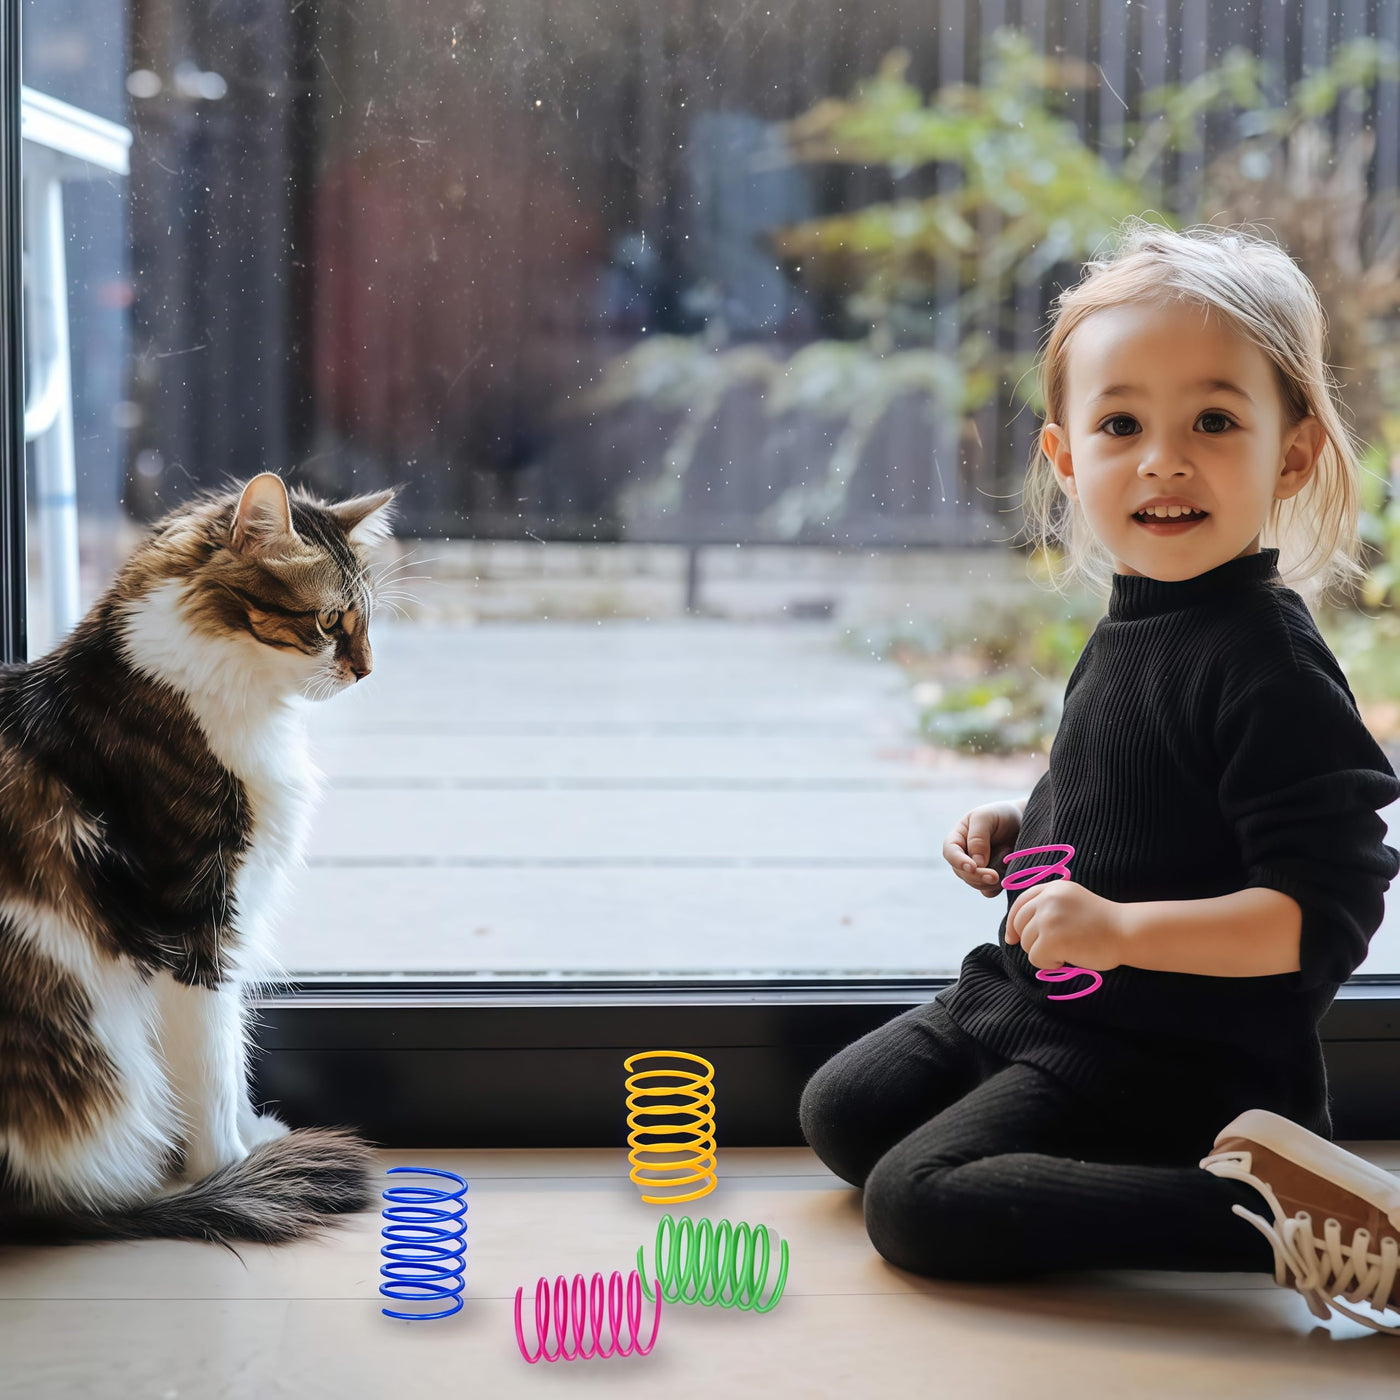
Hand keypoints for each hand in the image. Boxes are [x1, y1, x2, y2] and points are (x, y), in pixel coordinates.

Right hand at [943, 801, 1023, 897]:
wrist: (1024, 823)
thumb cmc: (1002, 816)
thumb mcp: (987, 818)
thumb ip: (978, 838)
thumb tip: (976, 864)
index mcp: (957, 839)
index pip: (950, 853)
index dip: (959, 861)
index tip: (973, 867)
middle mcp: (964, 857)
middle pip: (963, 873)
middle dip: (979, 875)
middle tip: (995, 876)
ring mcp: (977, 870)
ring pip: (976, 884)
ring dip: (991, 880)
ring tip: (1007, 861)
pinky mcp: (991, 880)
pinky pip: (989, 891)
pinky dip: (998, 887)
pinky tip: (1008, 873)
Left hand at [1005, 878, 1126, 973]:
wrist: (1127, 931)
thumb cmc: (1102, 923)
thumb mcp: (1072, 901)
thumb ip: (1048, 906)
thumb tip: (1017, 929)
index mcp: (1053, 888)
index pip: (1020, 904)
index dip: (1013, 923)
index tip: (1013, 937)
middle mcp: (1047, 899)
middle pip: (1020, 925)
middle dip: (1031, 940)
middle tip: (1053, 948)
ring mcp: (1048, 919)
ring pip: (1027, 944)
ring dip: (1044, 953)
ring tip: (1068, 950)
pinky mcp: (1051, 939)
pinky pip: (1035, 958)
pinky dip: (1049, 964)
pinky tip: (1067, 958)